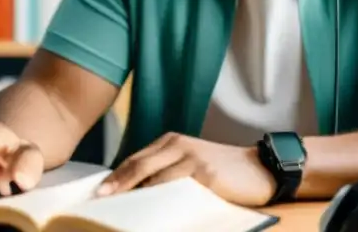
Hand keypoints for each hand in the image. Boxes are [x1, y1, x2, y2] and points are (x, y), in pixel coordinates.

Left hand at [96, 132, 276, 206]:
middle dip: (118, 186)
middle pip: (139, 167)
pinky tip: (152, 217)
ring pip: (156, 182)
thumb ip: (165, 170)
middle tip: (100, 201)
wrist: (259, 168)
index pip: (135, 160)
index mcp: (172, 141)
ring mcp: (193, 160)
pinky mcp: (207, 177)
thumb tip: (133, 192)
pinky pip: (178, 194)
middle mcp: (179, 146)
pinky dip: (162, 206)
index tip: (98, 193)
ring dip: (137, 199)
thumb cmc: (221, 170)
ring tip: (120, 214)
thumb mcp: (190, 161)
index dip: (116, 177)